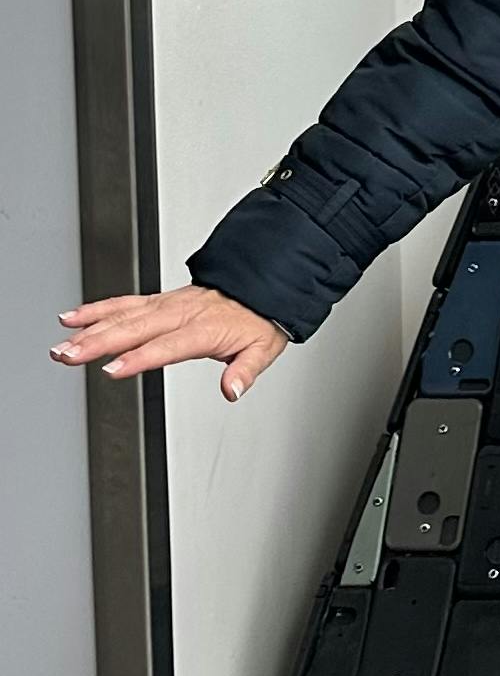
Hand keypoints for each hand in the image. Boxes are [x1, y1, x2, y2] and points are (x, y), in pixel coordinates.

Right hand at [50, 285, 288, 402]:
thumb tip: (233, 390)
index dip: (138, 358)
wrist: (260, 286)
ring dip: (88, 329)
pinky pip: (123, 302)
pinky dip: (96, 309)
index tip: (111, 369)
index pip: (166, 346)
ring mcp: (166, 304)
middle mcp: (180, 313)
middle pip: (133, 329)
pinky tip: (72, 318)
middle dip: (97, 343)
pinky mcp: (158, 300)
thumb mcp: (263, 348)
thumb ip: (245, 370)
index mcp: (204, 329)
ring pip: (122, 315)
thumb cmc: (257, 320)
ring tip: (61, 344)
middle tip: (68, 356)